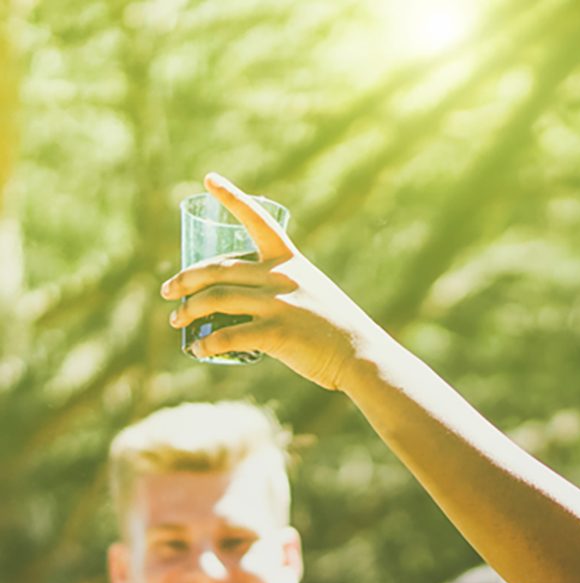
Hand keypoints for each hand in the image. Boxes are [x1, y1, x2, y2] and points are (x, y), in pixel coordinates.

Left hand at [161, 174, 383, 390]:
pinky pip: (230, 336)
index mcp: (290, 262)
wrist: (361, 356)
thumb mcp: (315, 293)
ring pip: (217, 300)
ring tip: (175, 320)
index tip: (208, 179)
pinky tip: (198, 351)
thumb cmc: (337, 330)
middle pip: (219, 269)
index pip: (258, 220)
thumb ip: (284, 289)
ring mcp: (279, 305)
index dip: (232, 198)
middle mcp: (281, 277)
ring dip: (188, 310)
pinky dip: (208, 344)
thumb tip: (248, 304)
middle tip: (167, 291)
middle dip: (186, 279)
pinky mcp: (277, 334)